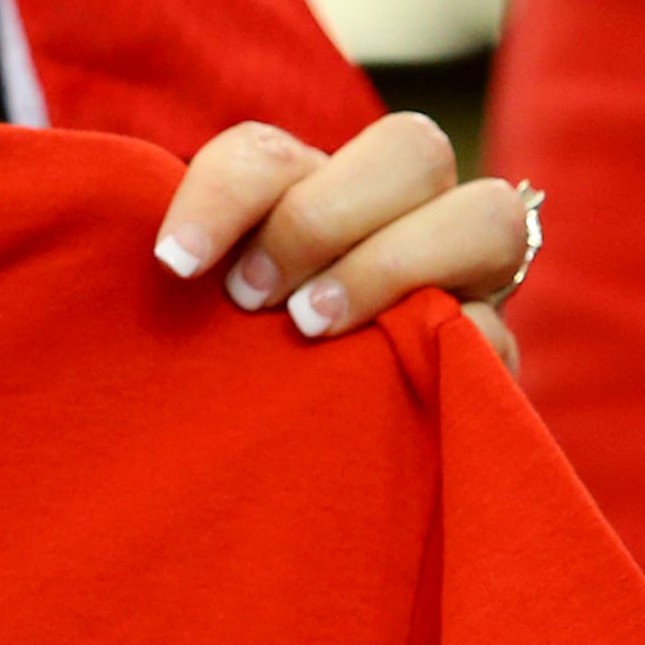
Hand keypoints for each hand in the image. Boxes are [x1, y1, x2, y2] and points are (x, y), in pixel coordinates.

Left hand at [152, 114, 534, 370]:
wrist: (278, 495)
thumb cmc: (223, 395)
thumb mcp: (192, 336)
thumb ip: (179, 287)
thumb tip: (147, 267)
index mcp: (306, 198)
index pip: (271, 152)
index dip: (225, 190)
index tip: (174, 262)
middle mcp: (396, 220)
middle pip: (409, 149)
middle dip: (322, 217)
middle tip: (251, 298)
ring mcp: (460, 285)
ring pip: (487, 215)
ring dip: (393, 263)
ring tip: (312, 329)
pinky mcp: (488, 365)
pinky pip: (497, 335)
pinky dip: (448, 348)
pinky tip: (382, 388)